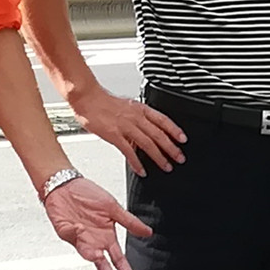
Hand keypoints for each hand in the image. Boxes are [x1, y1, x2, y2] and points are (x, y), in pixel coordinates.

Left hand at [43, 170, 147, 269]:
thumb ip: (130, 222)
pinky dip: (77, 234)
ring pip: (88, 254)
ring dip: (93, 256)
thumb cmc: (88, 194)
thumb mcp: (113, 207)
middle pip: (105, 265)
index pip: (119, 260)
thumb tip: (148, 232)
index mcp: (107, 237)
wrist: (66, 185)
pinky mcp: (67, 232)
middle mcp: (94, 241)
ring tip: (98, 256)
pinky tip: (80, 228)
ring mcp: (81, 238)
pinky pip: (73, 237)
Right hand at [70, 83, 184, 174]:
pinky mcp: (114, 135)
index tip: (183, 139)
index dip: (174, 130)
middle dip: (171, 148)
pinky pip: (129, 151)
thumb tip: (144, 129)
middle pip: (158, 134)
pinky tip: (142, 171)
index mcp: (140, 109)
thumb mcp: (126, 106)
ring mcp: (125, 126)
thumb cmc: (103, 102)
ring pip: (148, 144)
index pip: (163, 119)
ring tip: (166, 167)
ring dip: (159, 157)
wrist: (87, 98)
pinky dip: (137, 163)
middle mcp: (135, 117)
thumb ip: (136, 118)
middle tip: (180, 158)